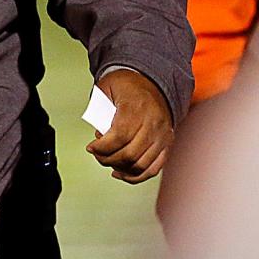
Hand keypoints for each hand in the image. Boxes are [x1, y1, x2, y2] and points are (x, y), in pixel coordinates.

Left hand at [85, 69, 173, 183]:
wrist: (153, 82)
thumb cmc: (128, 85)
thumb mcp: (107, 86)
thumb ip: (98, 106)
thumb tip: (96, 130)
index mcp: (137, 107)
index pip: (119, 136)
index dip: (102, 147)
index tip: (91, 148)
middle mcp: (153, 123)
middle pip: (130, 154)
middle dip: (108, 159)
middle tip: (97, 155)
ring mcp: (163, 136)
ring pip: (141, 165)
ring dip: (121, 169)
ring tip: (108, 161)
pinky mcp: (167, 145)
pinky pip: (153, 169)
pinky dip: (136, 176)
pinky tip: (121, 173)